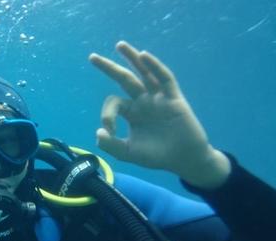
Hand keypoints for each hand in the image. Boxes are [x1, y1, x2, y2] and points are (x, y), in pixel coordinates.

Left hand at [89, 41, 229, 187]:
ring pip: (143, 73)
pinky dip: (154, 67)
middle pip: (123, 79)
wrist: (183, 160)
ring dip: (132, 58)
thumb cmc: (156, 156)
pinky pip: (164, 78)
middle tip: (92, 57)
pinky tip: (143, 56)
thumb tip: (99, 132)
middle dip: (108, 67)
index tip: (109, 131)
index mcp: (131, 111)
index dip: (107, 114)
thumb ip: (111, 145)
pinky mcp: (174, 98)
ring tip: (119, 45)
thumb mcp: (129, 152)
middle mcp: (143, 100)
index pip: (114, 103)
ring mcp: (158, 97)